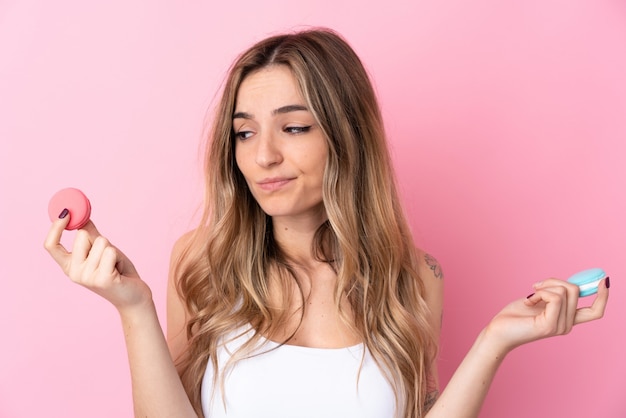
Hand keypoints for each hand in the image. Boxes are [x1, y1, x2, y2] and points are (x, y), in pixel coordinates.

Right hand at [44, 213, 152, 312]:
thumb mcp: (101, 250)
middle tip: (108, 258)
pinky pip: (110, 251)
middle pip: (82, 235)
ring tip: (115, 265)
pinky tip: (119, 271)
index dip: (55, 227)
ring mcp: (87, 277)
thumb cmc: (117, 271)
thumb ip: (90, 235)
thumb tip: (82, 216)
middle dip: (98, 239)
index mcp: (69, 265)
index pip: (51, 245)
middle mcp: (74, 273)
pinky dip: (118, 257)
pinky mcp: (103, 279)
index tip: (66, 212)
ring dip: (112, 250)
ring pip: (101, 242)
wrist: (133, 296)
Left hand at [484, 277, 608, 355]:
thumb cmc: (516, 315)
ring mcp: (560, 327)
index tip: (603, 280)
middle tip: (537, 286)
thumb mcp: (540, 299)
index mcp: (567, 319)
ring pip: (565, 291)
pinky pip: (555, 297)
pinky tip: (529, 301)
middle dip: (555, 281)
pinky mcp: (549, 326)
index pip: (595, 311)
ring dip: (544, 286)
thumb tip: (569, 283)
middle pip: (576, 290)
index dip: (603, 295)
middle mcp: (567, 325)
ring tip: (531, 296)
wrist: (498, 331)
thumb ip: (555, 293)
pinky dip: (541, 293)